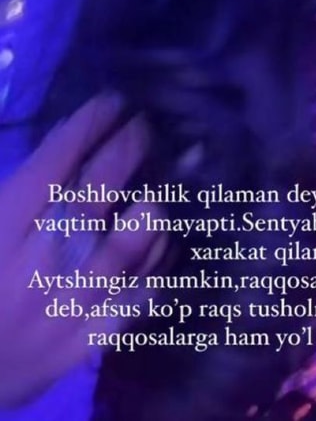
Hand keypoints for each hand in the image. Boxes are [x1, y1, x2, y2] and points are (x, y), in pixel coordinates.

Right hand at [0, 94, 166, 408]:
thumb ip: (20, 187)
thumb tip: (70, 142)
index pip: (51, 166)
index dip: (86, 128)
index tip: (111, 102)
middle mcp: (35, 267)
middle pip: (93, 200)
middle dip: (124, 154)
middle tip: (143, 127)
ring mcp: (64, 308)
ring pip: (124, 253)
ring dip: (148, 210)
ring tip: (160, 183)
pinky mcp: (85, 343)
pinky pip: (135, 300)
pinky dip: (155, 266)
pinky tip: (165, 239)